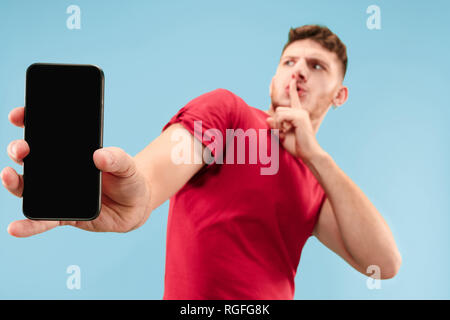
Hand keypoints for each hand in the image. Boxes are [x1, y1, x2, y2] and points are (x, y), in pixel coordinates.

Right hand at [1, 107, 151, 236]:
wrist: (136, 205)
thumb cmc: (128, 178)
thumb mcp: (127, 165)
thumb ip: (117, 158)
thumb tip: (98, 156)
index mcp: (71, 152)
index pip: (45, 134)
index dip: (28, 122)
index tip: (18, 116)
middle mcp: (58, 171)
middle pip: (30, 158)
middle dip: (19, 150)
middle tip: (21, 149)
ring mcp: (58, 193)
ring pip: (29, 187)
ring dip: (14, 182)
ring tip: (8, 176)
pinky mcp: (63, 216)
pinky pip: (43, 221)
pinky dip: (29, 225)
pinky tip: (14, 228)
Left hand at [266, 77, 322, 160]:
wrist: (308, 153)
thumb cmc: (297, 146)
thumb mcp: (281, 135)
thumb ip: (275, 126)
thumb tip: (268, 118)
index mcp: (298, 114)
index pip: (294, 98)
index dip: (293, 88)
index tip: (293, 78)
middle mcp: (300, 111)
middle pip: (278, 110)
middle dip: (276, 122)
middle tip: (281, 132)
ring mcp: (300, 113)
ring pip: (279, 113)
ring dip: (277, 125)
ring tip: (284, 133)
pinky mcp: (299, 116)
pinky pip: (281, 116)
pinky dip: (279, 125)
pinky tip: (285, 131)